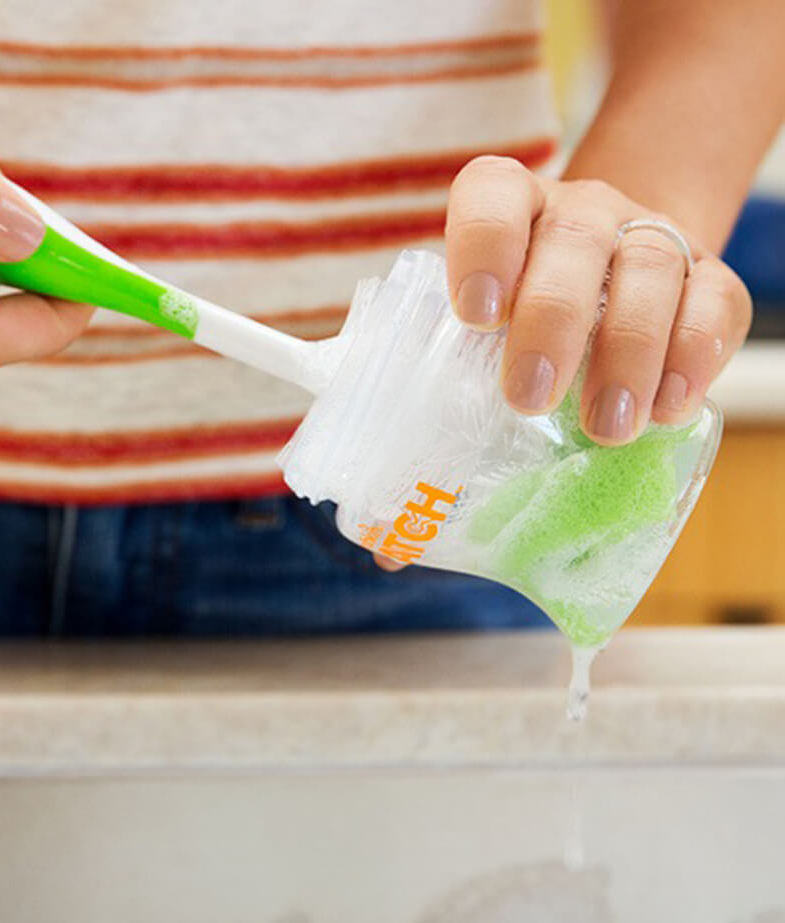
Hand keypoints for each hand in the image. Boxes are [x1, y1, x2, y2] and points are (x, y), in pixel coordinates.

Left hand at [374, 154, 751, 571]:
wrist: (608, 285)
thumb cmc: (517, 335)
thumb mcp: (468, 360)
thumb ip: (429, 432)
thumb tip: (388, 547)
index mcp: (506, 215)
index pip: (493, 195)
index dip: (483, 244)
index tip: (476, 315)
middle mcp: (576, 214)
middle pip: (572, 238)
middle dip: (551, 320)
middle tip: (530, 398)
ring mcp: (645, 239)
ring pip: (649, 267)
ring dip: (628, 350)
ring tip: (607, 428)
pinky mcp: (706, 277)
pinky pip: (715, 300)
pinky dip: (694, 355)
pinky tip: (668, 408)